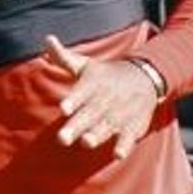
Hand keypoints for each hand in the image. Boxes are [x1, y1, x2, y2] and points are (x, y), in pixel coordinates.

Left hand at [45, 34, 158, 160]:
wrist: (145, 77)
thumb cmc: (105, 74)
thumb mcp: (86, 64)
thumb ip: (63, 57)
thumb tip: (47, 39)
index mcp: (93, 84)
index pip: (82, 92)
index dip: (73, 100)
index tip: (63, 108)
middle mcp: (106, 99)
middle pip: (91, 114)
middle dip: (77, 126)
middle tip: (62, 138)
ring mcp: (120, 113)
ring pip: (107, 126)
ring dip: (97, 135)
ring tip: (86, 142)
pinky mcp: (132, 125)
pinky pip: (129, 137)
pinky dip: (125, 145)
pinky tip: (118, 155)